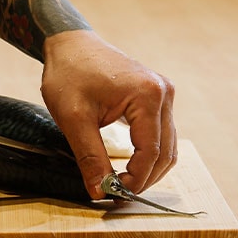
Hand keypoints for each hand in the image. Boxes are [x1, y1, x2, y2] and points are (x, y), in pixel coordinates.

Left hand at [39, 29, 176, 197]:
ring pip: (167, 146)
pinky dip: (149, 154)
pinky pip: (161, 134)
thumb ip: (89, 156)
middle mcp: (163, 93)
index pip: (151, 153)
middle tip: (118, 193)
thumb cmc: (69, 73)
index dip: (135, 180)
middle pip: (166, 152)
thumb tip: (100, 191)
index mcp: (147, 95)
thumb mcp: (73, 118)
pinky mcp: (156, 96)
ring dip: (149, 169)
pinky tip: (130, 165)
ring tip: (122, 182)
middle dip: (145, 178)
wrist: (69, 43)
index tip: (114, 194)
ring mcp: (163, 93)